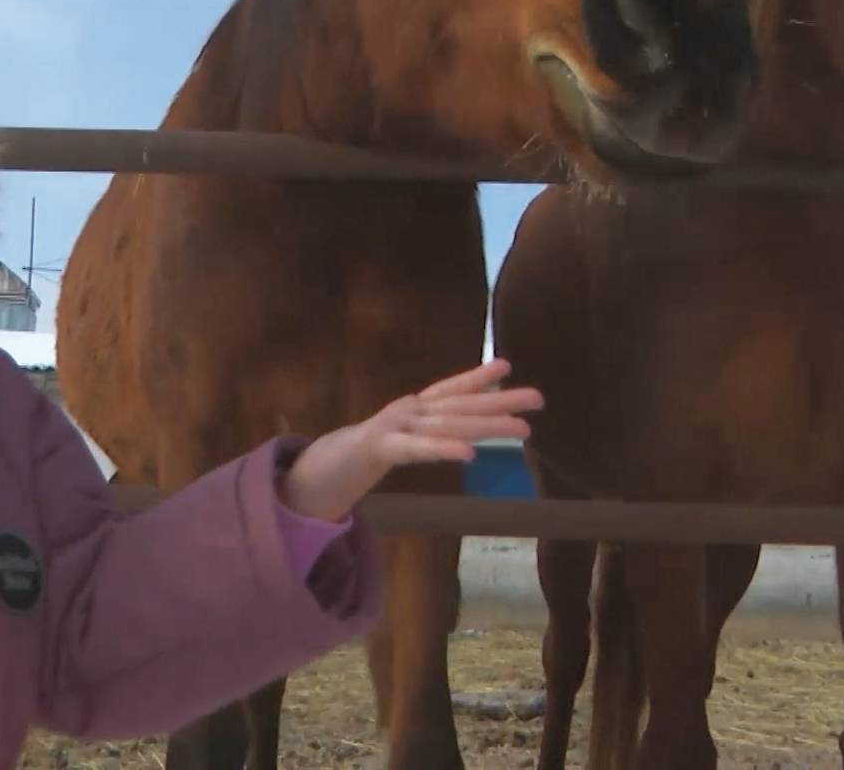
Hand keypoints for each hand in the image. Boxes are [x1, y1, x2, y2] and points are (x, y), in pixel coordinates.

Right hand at [279, 359, 541, 522]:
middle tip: (540, 398)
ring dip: (486, 425)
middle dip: (499, 401)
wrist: (303, 476)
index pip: (445, 392)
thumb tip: (445, 439)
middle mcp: (400, 413)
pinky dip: (442, 450)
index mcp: (404, 412)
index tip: (507, 367)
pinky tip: (469, 455)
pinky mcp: (374, 449)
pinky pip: (414, 450)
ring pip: (446, 425)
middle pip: (457, 406)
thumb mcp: (387, 446)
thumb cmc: (347, 463)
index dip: (476, 378)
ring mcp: (388, 427)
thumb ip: (412, 438)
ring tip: (522, 429)